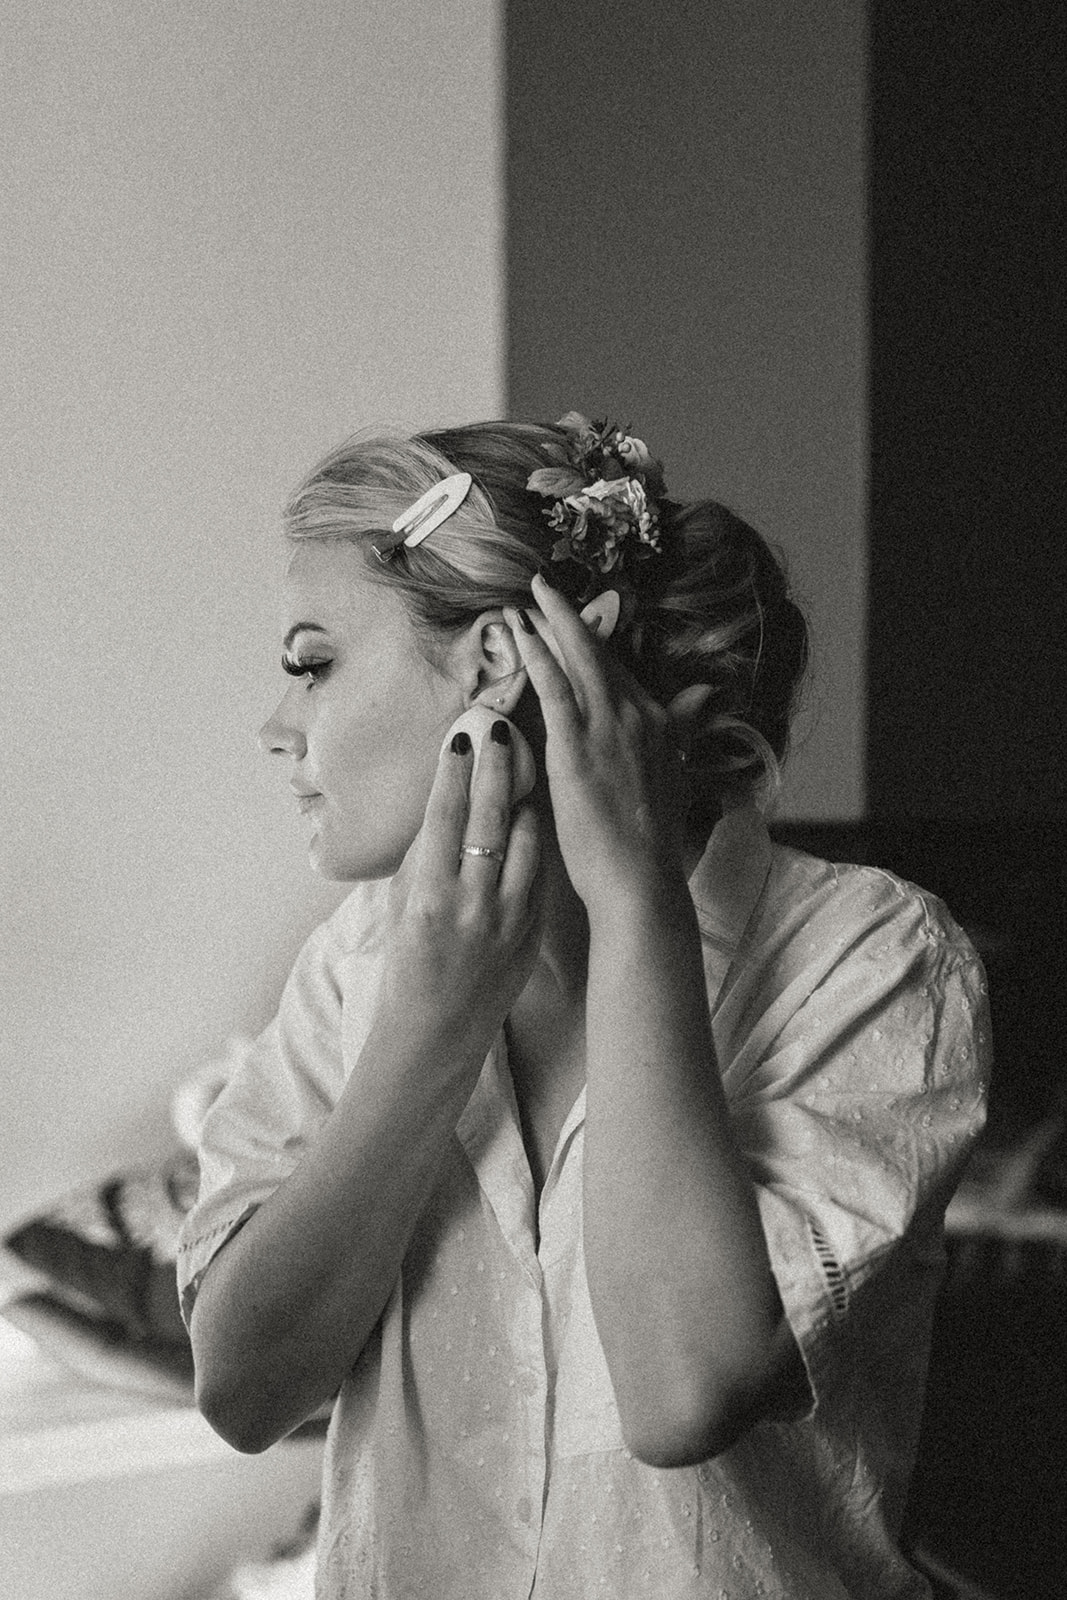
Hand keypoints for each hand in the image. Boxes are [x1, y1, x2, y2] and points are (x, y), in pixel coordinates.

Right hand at [379, 718, 542, 1043]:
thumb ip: (424, 857)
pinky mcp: (532, 930)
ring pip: (525, 841)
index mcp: (430, 896)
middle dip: (496, 768)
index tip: (461, 737)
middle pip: (489, 819)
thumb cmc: (408, 964)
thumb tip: (443, 801)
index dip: (454, 773)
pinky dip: (533, 841)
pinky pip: (538, 871)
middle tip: (500, 728)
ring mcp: (508, 918)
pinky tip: (531, 818)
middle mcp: (471, 904)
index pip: (445, 818)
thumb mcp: (403, 907)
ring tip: (522, 768)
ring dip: (522, 800)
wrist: (437, 1029)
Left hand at [504, 573, 689, 914]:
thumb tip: (704, 694)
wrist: (640, 877)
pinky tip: (519, 631)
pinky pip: (553, 684)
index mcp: (657, 723)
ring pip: (576, 658)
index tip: (573, 619)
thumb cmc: (648, 841)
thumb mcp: (672, 776)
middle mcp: (636, 714)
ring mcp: (606, 726)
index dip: (594, 642)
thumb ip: (681, 729)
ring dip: (548, 623)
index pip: (621, 670)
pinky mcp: (576, 743)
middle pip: (599, 652)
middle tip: (543, 586)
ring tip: (524, 599)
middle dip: (569, 615)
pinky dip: (536, 652)